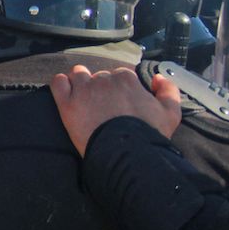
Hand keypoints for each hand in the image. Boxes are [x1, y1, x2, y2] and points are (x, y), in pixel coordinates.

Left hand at [50, 66, 181, 156]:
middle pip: (99, 76)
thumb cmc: (149, 134)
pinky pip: (58, 83)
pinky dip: (61, 85)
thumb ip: (168, 90)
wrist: (125, 154)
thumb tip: (158, 77)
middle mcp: (103, 79)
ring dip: (81, 82)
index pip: (121, 75)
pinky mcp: (67, 104)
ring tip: (84, 99)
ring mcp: (83, 90)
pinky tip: (66, 94)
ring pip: (78, 75)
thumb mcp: (170, 112)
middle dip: (102, 88)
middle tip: (104, 106)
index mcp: (126, 78)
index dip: (121, 88)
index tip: (121, 101)